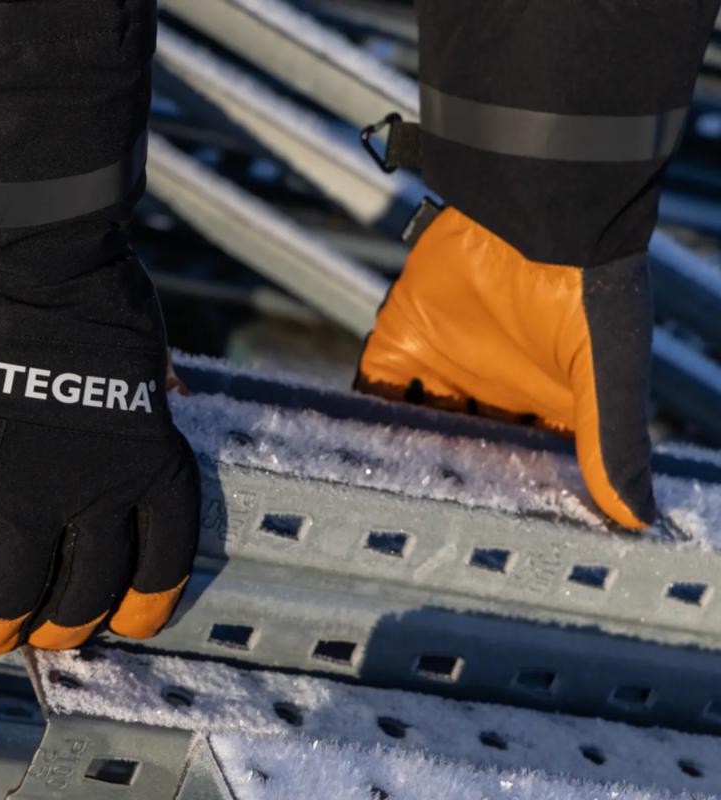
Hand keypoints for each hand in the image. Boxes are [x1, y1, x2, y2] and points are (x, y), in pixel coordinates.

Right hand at [0, 267, 199, 653]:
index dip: (146, 601)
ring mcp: (22, 491)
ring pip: (9, 587)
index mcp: (151, 467)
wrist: (27, 263)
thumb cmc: (94, 294)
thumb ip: (152, 393)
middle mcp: (93, 495)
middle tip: (43, 634)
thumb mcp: (148, 354)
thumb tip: (166, 397)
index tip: (130, 622)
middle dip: (64, 625)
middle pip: (84, 591)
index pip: (161, 559)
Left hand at [355, 207, 654, 528]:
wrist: (531, 209)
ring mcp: (446, 364)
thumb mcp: (606, 373)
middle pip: (466, 449)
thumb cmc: (586, 288)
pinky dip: (365, 417)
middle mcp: (494, 388)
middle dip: (451, 484)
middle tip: (426, 535)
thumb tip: (637, 521)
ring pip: (416, 425)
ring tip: (382, 506)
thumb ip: (612, 443)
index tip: (495, 543)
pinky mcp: (403, 338)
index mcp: (546, 404)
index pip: (525, 465)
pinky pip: (376, 388)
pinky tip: (354, 455)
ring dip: (401, 457)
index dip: (513, 500)